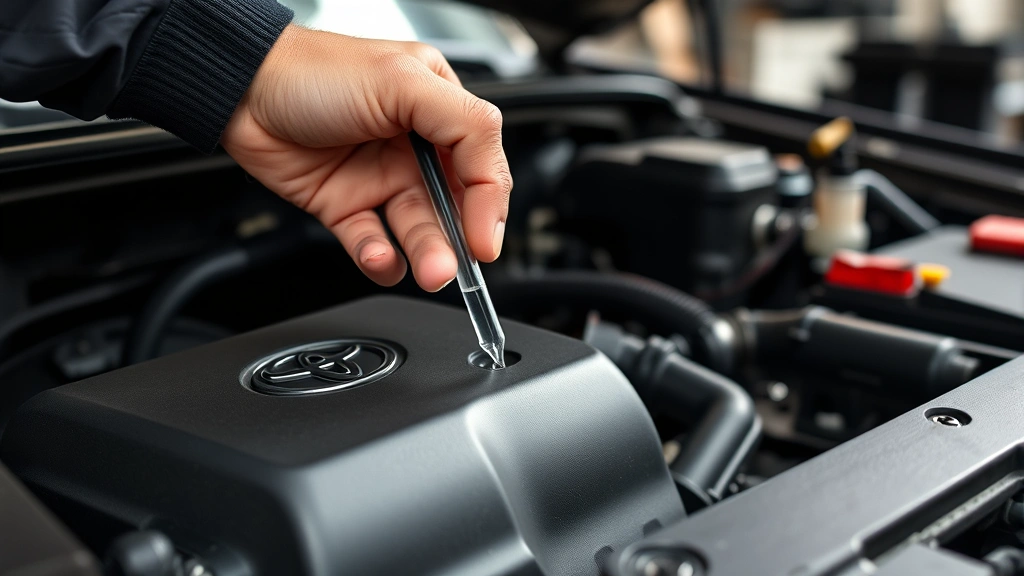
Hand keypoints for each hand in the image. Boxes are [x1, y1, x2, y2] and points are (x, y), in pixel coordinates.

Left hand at [221, 25, 511, 291]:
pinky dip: (379, 258)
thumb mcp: (406, 81)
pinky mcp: (345, 207)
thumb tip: (493, 185)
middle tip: (452, 266)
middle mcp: (412, 147)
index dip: (488, 206)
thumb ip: (466, 125)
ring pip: (416, 231)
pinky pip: (373, 244)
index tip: (485, 241)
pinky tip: (380, 257)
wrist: (239, 91)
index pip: (481, 165)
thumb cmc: (313, 71)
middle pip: (452, 207)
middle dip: (455, 241)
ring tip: (425, 270)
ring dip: (424, 254)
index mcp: (437, 109)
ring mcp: (379, 178)